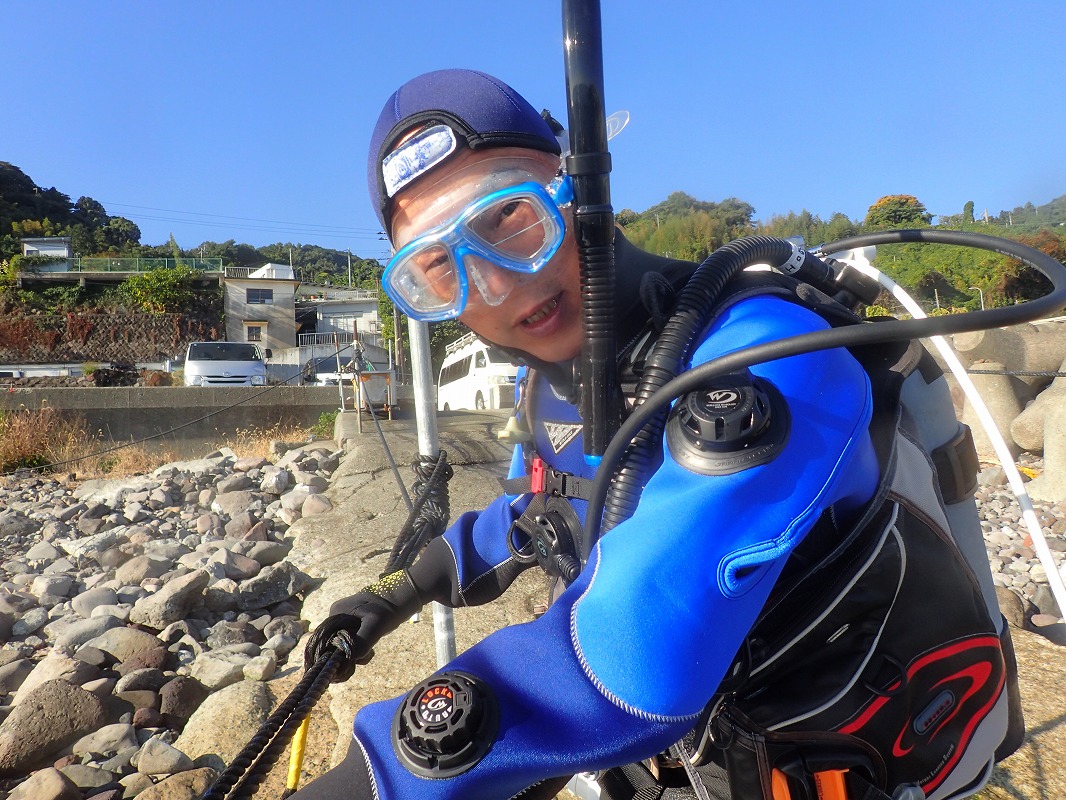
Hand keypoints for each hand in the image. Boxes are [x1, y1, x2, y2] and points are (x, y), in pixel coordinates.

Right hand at [304, 570, 423, 681]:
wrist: (402, 598)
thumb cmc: (389, 609)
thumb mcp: (376, 625)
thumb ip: (361, 641)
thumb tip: (349, 656)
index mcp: (336, 613)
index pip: (327, 639)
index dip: (337, 653)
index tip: (352, 660)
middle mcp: (336, 616)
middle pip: (334, 643)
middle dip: (348, 653)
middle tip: (365, 655)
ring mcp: (344, 620)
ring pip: (343, 644)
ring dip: (356, 652)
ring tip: (370, 651)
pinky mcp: (353, 624)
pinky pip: (350, 640)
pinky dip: (359, 648)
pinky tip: (370, 649)